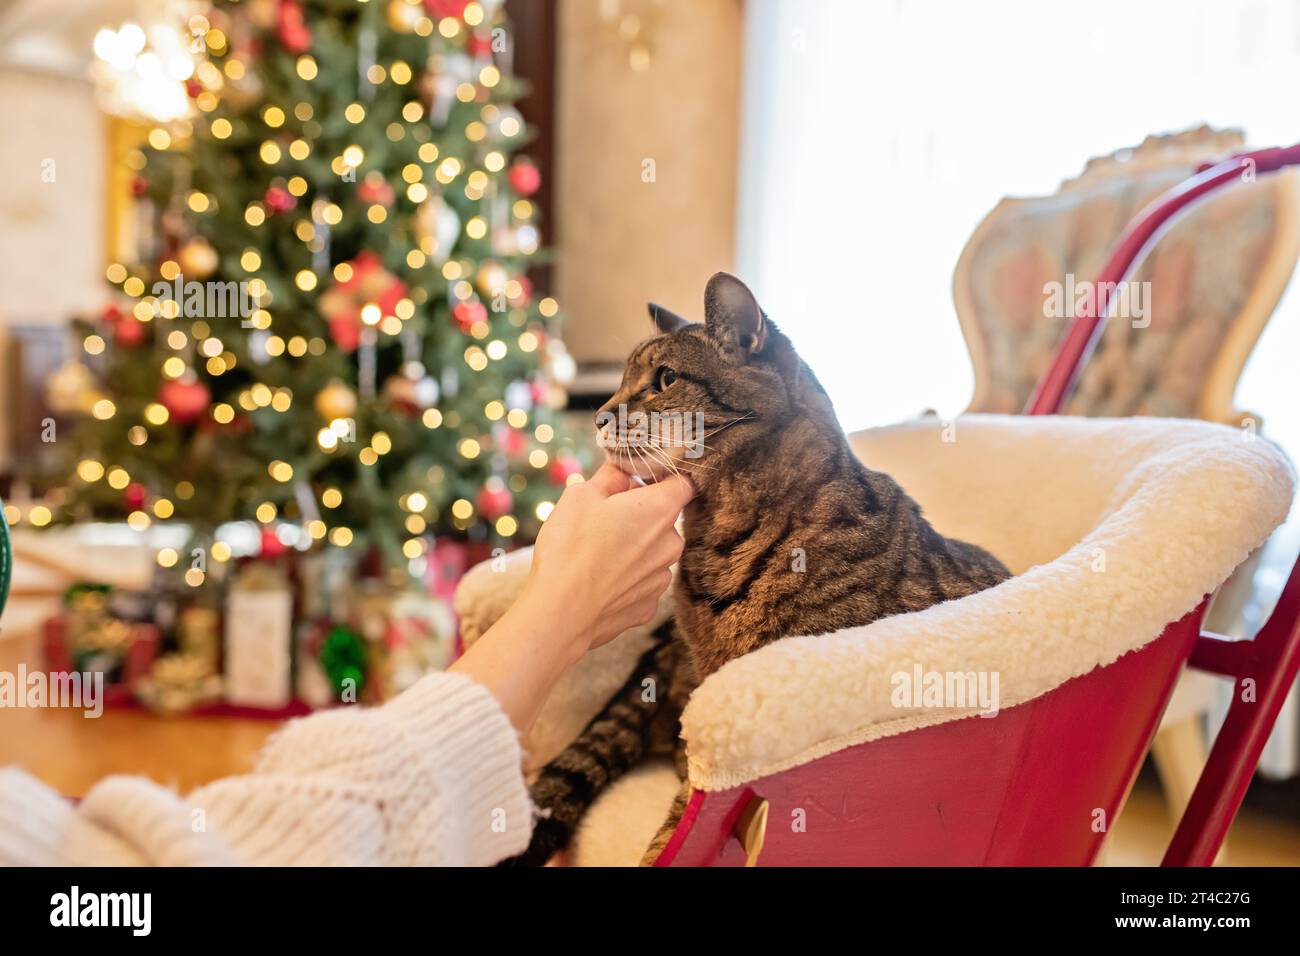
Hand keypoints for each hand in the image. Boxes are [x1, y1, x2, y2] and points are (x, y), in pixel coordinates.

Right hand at [450, 460, 692, 735]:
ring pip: (654, 552)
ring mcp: (662, 578)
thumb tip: (626, 467)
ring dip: (634, 548)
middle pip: (666, 519)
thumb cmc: (569, 548)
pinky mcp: (649, 606)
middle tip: (605, 519)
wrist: (560, 613)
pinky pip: (642, 582)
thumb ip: (612, 476)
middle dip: (641, 514)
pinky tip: (599, 581)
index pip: (684, 482)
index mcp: (659, 510)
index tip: (640, 478)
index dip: (663, 476)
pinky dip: (626, 578)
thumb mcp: (581, 495)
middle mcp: (671, 544)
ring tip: (597, 554)